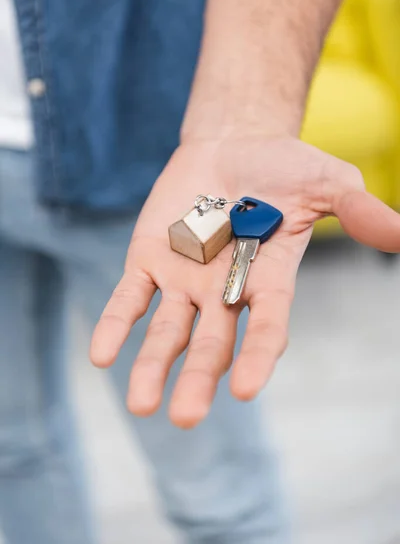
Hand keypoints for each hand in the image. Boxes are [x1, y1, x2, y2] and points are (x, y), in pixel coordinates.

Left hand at [90, 134, 399, 427]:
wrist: (233, 144)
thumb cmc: (284, 167)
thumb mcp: (327, 182)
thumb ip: (357, 209)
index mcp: (268, 280)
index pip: (266, 326)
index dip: (258, 355)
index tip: (243, 389)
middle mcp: (224, 290)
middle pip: (211, 342)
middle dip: (198, 377)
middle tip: (185, 417)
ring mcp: (184, 278)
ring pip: (167, 330)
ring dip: (152, 365)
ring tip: (140, 405)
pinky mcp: (148, 258)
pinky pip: (130, 297)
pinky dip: (116, 323)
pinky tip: (101, 354)